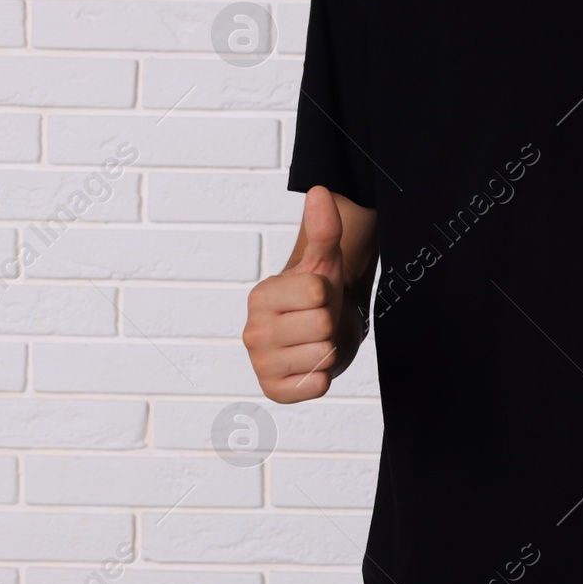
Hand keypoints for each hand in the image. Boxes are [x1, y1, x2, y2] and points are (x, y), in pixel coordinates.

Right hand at [243, 185, 347, 402]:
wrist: (322, 336)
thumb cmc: (319, 297)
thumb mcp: (326, 261)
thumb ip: (324, 229)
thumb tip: (320, 191)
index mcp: (260, 297)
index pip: (317, 293)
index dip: (328, 293)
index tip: (315, 296)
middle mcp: (253, 332)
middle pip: (322, 325)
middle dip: (329, 323)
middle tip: (317, 322)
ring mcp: (261, 364)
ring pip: (321, 355)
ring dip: (327, 350)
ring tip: (314, 342)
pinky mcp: (274, 391)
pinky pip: (314, 386)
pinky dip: (322, 377)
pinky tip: (311, 366)